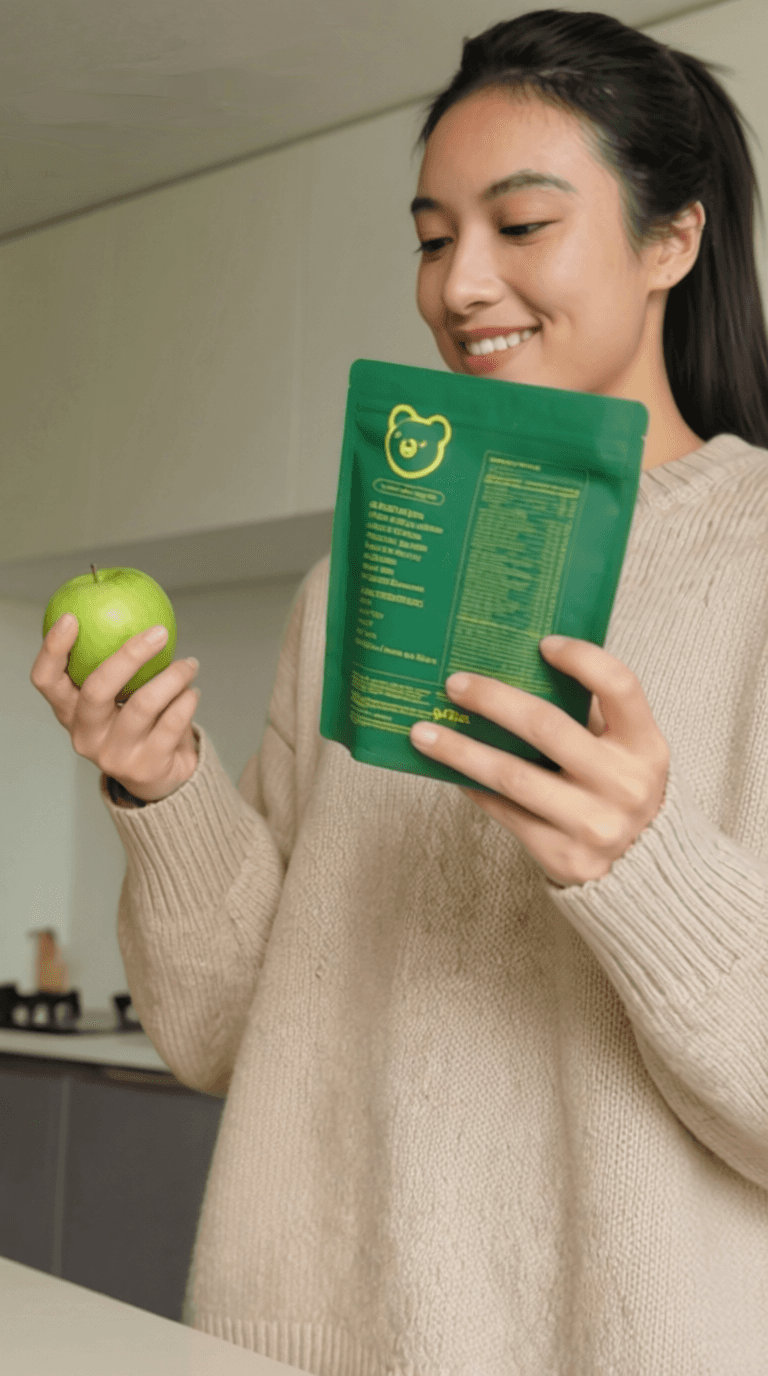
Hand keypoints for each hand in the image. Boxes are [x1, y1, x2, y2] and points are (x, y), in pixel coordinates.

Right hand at [30, 615, 200, 803]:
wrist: (158, 781)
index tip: (71, 617)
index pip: (46, 680)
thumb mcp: (115, 700)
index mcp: (69, 713)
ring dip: (173, 677)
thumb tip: (133, 609)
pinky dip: (187, 701)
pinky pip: (172, 723)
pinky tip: (193, 691)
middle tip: (159, 632)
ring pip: (143, 704)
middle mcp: (85, 736)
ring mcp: (114, 755)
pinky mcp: (146, 767)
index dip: (53, 649)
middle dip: (129, 655)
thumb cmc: (135, 726)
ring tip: (189, 664)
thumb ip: (116, 666)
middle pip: (97, 689)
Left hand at [409, 636, 669, 887]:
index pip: (620, 685)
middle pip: (548, 727)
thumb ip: (589, 716)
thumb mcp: (625, 753)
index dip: (582, 658)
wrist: (641, 872)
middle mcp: (625, 784)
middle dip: (493, 700)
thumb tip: (518, 667)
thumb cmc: (619, 791)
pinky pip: (504, 811)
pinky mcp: (563, 855)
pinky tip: (447, 769)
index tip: (542, 643)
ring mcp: (594, 823)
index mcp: (646, 746)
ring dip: (460, 750)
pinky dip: (473, 786)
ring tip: (423, 732)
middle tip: (454, 684)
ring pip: (512, 775)